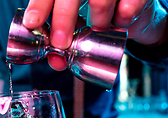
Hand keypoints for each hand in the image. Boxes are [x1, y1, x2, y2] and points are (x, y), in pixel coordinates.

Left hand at [22, 0, 167, 70]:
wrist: (134, 6)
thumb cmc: (99, 13)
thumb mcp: (77, 24)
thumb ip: (64, 39)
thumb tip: (56, 61)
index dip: (39, 6)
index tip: (32, 23)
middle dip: (63, 20)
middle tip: (61, 43)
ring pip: (100, 2)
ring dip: (98, 24)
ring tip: (98, 29)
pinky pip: (127, 9)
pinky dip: (121, 22)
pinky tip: (119, 22)